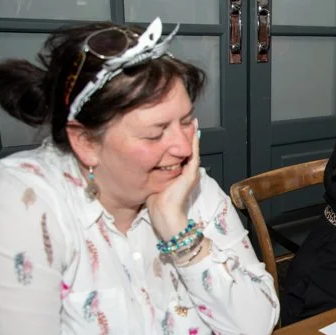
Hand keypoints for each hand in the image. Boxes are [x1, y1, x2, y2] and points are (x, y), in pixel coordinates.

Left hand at [147, 119, 200, 238]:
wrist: (165, 216)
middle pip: (187, 148)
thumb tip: (141, 159)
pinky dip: (194, 143)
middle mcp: (187, 171)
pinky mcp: (191, 174)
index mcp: (179, 172)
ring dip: (192, 135)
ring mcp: (191, 172)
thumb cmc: (157, 203)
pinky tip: (193, 131)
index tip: (175, 125)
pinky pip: (193, 154)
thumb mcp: (153, 181)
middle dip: (186, 134)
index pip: (180, 152)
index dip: (179, 139)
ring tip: (191, 120)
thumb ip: (152, 170)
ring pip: (192, 149)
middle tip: (185, 118)